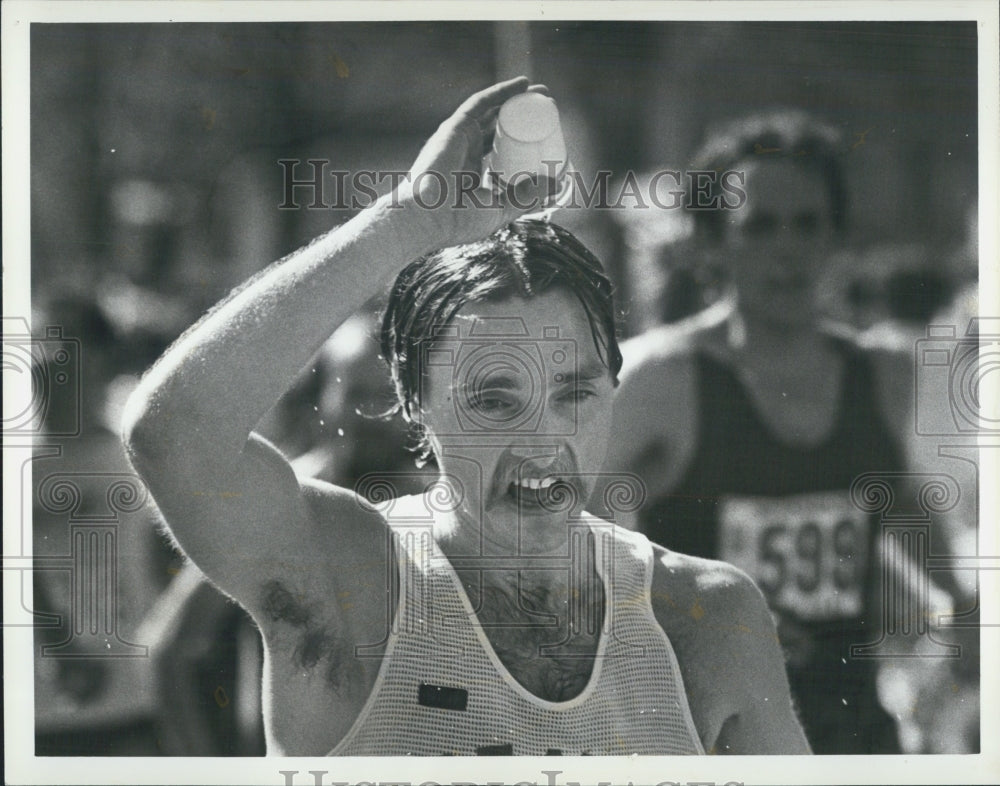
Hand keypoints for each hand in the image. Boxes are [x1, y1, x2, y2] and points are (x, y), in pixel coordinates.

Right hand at [400, 77, 550, 247]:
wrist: (428, 217)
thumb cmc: (458, 221)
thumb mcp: (500, 209)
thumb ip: (526, 198)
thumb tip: (557, 186)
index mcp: (472, 173)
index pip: (500, 150)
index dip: (521, 141)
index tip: (543, 135)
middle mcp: (465, 152)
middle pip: (498, 126)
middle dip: (521, 116)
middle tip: (545, 109)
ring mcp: (459, 138)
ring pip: (492, 111)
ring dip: (515, 99)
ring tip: (539, 93)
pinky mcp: (455, 128)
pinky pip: (481, 103)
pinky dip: (501, 92)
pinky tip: (521, 84)